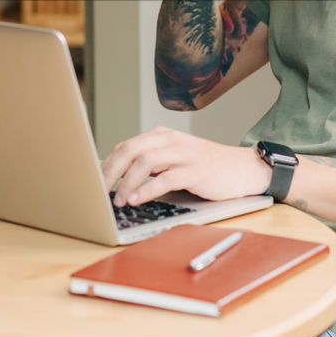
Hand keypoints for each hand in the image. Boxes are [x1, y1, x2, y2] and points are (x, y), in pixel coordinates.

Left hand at [101, 126, 271, 205]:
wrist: (242, 168)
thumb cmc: (206, 168)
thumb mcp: (175, 160)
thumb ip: (152, 164)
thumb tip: (118, 180)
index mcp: (161, 136)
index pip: (125, 146)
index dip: (106, 164)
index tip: (93, 183)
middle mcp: (169, 141)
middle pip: (130, 150)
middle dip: (109, 172)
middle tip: (98, 192)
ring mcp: (183, 154)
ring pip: (145, 163)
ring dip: (127, 182)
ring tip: (118, 199)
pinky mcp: (195, 170)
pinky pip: (166, 178)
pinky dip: (147, 189)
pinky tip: (137, 199)